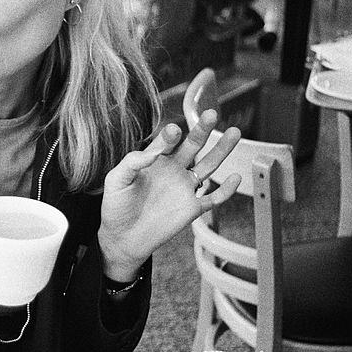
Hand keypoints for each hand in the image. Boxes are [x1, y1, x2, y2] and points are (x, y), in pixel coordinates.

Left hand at [97, 110, 242, 280]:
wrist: (122, 237)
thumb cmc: (116, 207)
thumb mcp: (116, 180)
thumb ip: (132, 163)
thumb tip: (153, 151)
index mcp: (155, 160)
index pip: (167, 141)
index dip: (170, 135)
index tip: (173, 131)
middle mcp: (173, 170)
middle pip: (193, 145)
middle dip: (202, 129)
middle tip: (211, 114)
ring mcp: (184, 188)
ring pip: (209, 165)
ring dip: (221, 150)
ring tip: (234, 132)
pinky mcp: (192, 208)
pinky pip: (214, 198)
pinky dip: (226, 189)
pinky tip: (235, 177)